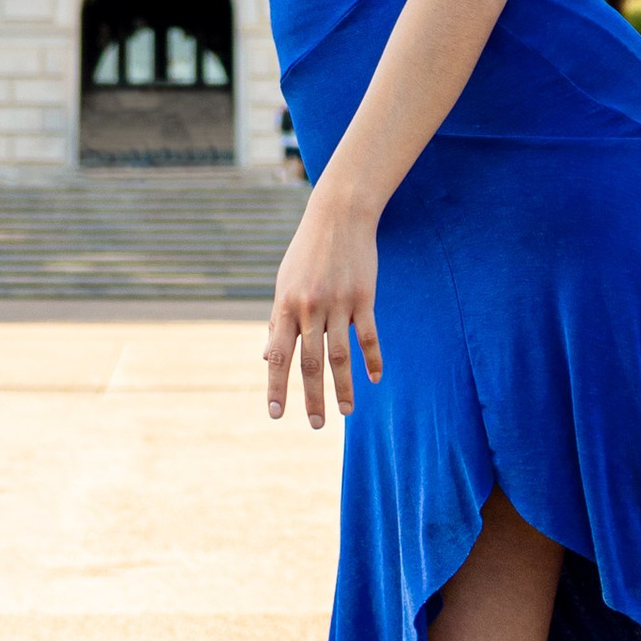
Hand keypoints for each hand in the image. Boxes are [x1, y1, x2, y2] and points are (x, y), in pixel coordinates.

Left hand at [262, 182, 383, 426]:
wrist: (339, 215)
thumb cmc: (307, 251)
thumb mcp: (284, 282)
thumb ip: (276, 320)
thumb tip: (265, 355)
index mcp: (285, 305)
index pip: (278, 355)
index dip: (276, 386)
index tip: (276, 414)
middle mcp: (309, 308)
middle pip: (310, 362)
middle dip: (312, 397)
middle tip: (316, 425)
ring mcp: (338, 303)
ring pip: (340, 355)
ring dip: (344, 387)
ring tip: (345, 412)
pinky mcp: (363, 297)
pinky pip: (368, 335)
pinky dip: (373, 359)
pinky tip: (375, 379)